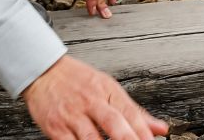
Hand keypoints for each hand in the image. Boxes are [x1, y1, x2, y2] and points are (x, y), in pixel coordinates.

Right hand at [23, 56, 167, 139]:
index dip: (143, 131)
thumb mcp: (108, 88)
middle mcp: (91, 102)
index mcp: (107, 90)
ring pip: (91, 138)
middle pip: (113, 123)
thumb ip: (134, 111)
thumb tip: (160, 128)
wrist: (43, 71)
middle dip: (128, 139)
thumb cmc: (77, 80)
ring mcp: (72, 115)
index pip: (130, 113)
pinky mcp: (56, 128)